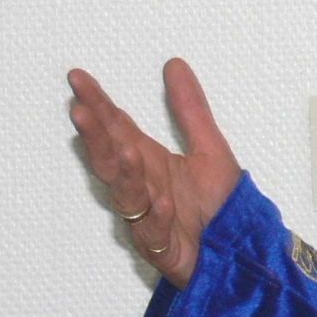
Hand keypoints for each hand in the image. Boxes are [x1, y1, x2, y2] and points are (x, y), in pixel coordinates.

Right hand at [67, 58, 240, 287]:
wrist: (238, 253)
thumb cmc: (217, 204)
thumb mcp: (209, 148)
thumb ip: (190, 109)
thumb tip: (174, 63)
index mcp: (150, 161)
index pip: (118, 128)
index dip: (99, 104)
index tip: (78, 78)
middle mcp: (144, 187)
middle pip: (113, 158)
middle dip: (96, 136)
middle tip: (80, 109)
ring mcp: (149, 218)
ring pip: (128, 196)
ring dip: (126, 174)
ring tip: (126, 150)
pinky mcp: (164, 248)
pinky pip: (156, 233)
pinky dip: (157, 217)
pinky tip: (161, 201)